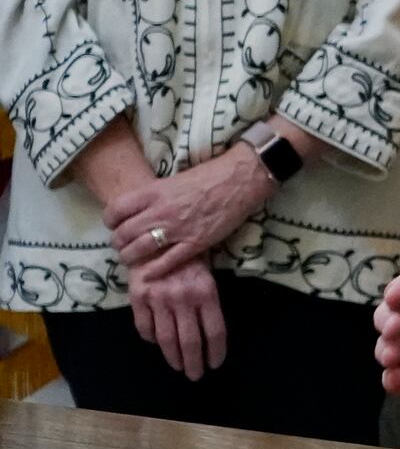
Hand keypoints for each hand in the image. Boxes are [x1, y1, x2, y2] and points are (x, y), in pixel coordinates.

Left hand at [103, 147, 270, 284]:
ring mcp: (177, 229)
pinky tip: (148, 273)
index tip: (114, 224)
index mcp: (153, 193)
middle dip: (118, 242)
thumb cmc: (209, 176)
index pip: (115, 211)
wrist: (240, 180)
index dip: (110, 221)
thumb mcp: (173, 180)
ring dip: (130, 257)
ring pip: (139, 250)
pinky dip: (154, 270)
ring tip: (131, 258)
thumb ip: (154, 195)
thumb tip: (139, 209)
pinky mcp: (195, 243)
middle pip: (124, 234)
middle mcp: (160, 212)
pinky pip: (167, 262)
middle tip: (122, 244)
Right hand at [128, 256, 225, 378]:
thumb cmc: (188, 251)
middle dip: (193, 362)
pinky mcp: (138, 297)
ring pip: (166, 339)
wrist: (155, 232)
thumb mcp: (207, 270)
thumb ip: (207, 298)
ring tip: (179, 367)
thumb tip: (209, 329)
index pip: (214, 331)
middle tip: (196, 375)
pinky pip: (144, 327)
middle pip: (190, 341)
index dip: (215, 351)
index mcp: (206, 292)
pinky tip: (157, 343)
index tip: (215, 364)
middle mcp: (183, 298)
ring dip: (173, 357)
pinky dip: (150, 339)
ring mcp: (158, 298)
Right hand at [374, 227, 399, 411]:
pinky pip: (395, 379)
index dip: (398, 290)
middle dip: (385, 320)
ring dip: (384, 350)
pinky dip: (391, 379)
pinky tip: (397, 378)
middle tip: (395, 328)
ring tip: (394, 355)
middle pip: (387, 315)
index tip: (396, 295)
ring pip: (386, 347)